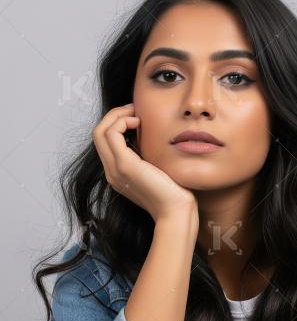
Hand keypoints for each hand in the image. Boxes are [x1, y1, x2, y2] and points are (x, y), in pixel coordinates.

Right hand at [92, 103, 198, 222]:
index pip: (105, 141)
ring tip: (136, 114)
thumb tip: (151, 135)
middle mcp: (111, 171)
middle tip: (135, 109)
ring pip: (100, 131)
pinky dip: (122, 121)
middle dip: (114, 115)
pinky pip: (112, 133)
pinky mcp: (124, 165)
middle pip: (98, 133)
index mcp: (117, 173)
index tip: (137, 116)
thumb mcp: (156, 169)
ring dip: (117, 116)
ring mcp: (115, 169)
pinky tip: (139, 123)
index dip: (117, 123)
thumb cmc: (173, 193)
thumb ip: (147, 156)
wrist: (175, 212)